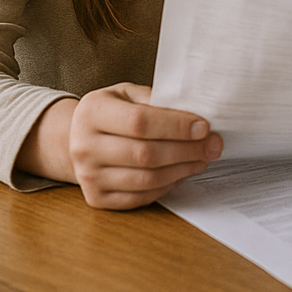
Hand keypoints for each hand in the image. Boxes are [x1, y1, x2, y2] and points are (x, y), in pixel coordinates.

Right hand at [58, 83, 221, 209]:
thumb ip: (157, 100)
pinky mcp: (96, 198)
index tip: (204, 127)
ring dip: (182, 170)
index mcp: (92, 112)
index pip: (140, 122)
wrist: (78, 138)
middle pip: (145, 154)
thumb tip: (196, 115)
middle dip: (187, 150)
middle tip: (213, 145)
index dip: (176, 126)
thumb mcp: (128, 93)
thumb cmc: (113, 111)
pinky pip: (139, 197)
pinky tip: (181, 174)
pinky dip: (166, 187)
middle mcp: (84, 146)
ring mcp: (88, 176)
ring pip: (146, 179)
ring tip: (202, 159)